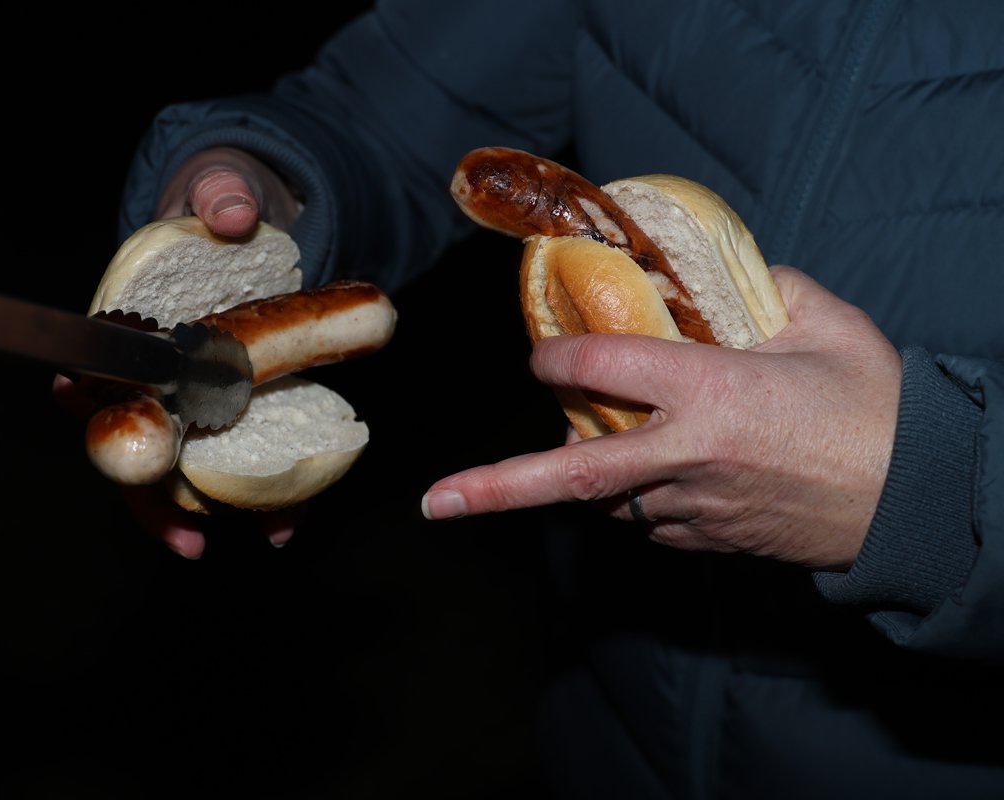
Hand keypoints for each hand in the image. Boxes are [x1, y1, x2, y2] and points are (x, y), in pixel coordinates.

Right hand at [74, 148, 302, 555]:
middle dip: (157, 498)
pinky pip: (245, 457)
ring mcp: (199, 396)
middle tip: (189, 541)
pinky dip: (267, 492)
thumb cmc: (220, 202)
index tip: (92, 420)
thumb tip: (231, 213)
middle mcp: (159, 373)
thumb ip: (221, 192)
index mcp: (138, 325)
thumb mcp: (221, 183)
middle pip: (142, 445)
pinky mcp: (239, 407)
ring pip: (192, 465)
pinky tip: (290, 519)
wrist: (256, 217)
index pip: (103, 374)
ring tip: (266, 535)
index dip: (93, 405)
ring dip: (220, 509)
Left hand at [421, 266, 902, 570]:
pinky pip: (647, 517)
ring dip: (586, 468)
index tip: (544, 351)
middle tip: (434, 502)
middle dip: (495, 487)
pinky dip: (636, 493)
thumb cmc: (878, 410)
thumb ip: (763, 291)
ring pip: (605, 495)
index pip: (602, 365)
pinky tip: (661, 470)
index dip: (559, 353)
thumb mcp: (828, 325)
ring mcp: (693, 509)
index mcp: (710, 394)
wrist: (920, 502)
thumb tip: (721, 277)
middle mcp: (687, 457)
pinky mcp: (706, 541)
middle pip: (571, 472)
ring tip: (600, 438)